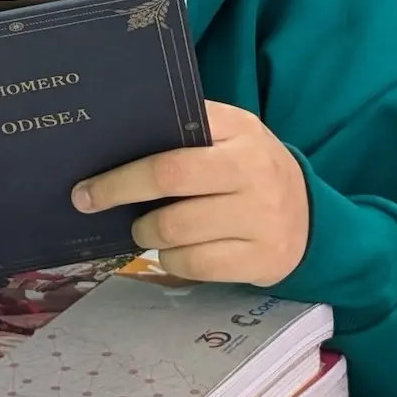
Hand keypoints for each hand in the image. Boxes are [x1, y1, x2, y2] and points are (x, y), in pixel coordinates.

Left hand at [71, 102, 310, 285]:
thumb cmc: (248, 168)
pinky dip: (171, 260)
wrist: (309, 215)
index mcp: (240, 131)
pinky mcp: (264, 259)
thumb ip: (186, 130)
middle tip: (93, 204)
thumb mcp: (229, 135)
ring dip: (145, 233)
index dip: (124, 170)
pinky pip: (196, 266)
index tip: (86, 183)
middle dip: (120, 195)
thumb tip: (116, 140)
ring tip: (143, 228)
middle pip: (169, 183)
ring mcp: (263, 218)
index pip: (171, 148)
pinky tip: (171, 251)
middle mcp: (254, 171)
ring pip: (176, 231)